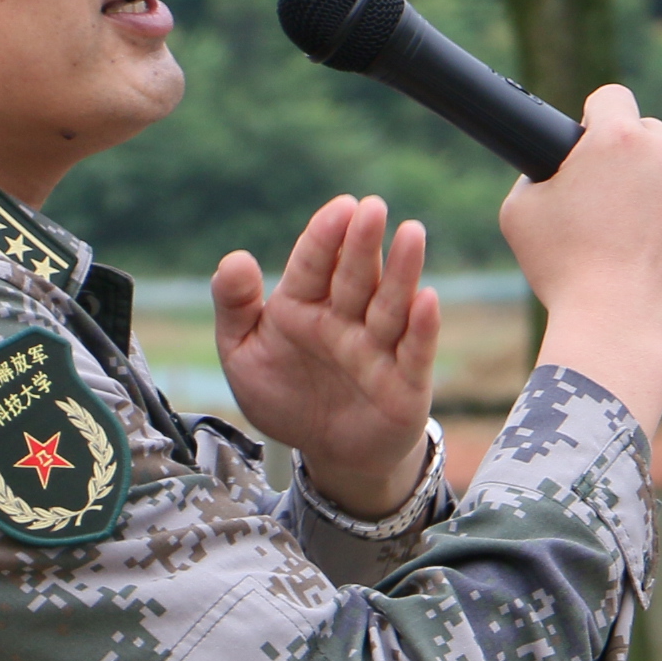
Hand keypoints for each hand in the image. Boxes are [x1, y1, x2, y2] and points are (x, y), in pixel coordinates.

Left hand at [213, 196, 440, 518]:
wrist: (326, 453)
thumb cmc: (286, 396)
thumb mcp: (242, 355)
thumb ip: (234, 307)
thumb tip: (235, 259)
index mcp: (304, 305)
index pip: (314, 264)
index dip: (326, 237)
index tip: (340, 208)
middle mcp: (344, 319)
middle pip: (356, 276)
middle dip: (363, 243)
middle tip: (372, 209)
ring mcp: (377, 348)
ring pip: (390, 305)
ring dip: (402, 271)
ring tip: (411, 235)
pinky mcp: (405, 381)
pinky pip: (414, 352)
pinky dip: (422, 327)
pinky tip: (427, 300)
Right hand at [499, 87, 661, 425]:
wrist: (621, 326)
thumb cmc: (565, 272)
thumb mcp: (521, 212)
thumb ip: (538, 172)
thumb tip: (559, 164)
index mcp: (617, 138)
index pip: (612, 98)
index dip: (599, 120)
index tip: (598, 143)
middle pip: (653, 134)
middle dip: (637, 162)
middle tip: (619, 208)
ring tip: (647, 239)